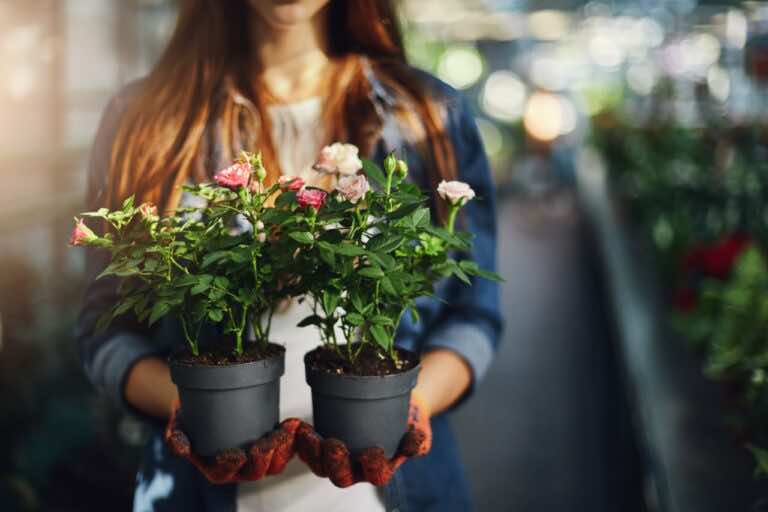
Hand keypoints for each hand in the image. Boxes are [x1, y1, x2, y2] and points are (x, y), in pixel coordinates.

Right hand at [164, 400, 301, 483]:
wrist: (206, 404)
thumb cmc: (191, 417)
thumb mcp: (178, 425)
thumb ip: (176, 438)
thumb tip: (182, 451)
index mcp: (216, 469)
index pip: (225, 474)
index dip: (232, 466)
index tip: (237, 454)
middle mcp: (238, 468)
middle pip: (256, 471)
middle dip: (265, 457)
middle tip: (271, 438)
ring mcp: (257, 458)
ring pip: (275, 463)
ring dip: (284, 448)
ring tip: (288, 430)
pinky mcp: (271, 445)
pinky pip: (286, 449)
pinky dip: (293, 439)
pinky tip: (295, 423)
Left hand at [294, 391, 431, 487]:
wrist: (395, 407)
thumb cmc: (407, 421)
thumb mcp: (417, 428)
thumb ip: (417, 439)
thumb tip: (415, 443)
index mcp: (380, 469)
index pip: (376, 475)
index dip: (373, 466)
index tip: (373, 451)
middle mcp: (356, 468)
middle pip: (341, 476)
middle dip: (334, 462)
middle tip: (334, 444)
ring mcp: (337, 458)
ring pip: (319, 465)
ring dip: (311, 451)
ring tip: (306, 433)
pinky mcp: (322, 444)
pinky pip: (307, 447)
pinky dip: (300, 438)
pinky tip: (296, 425)